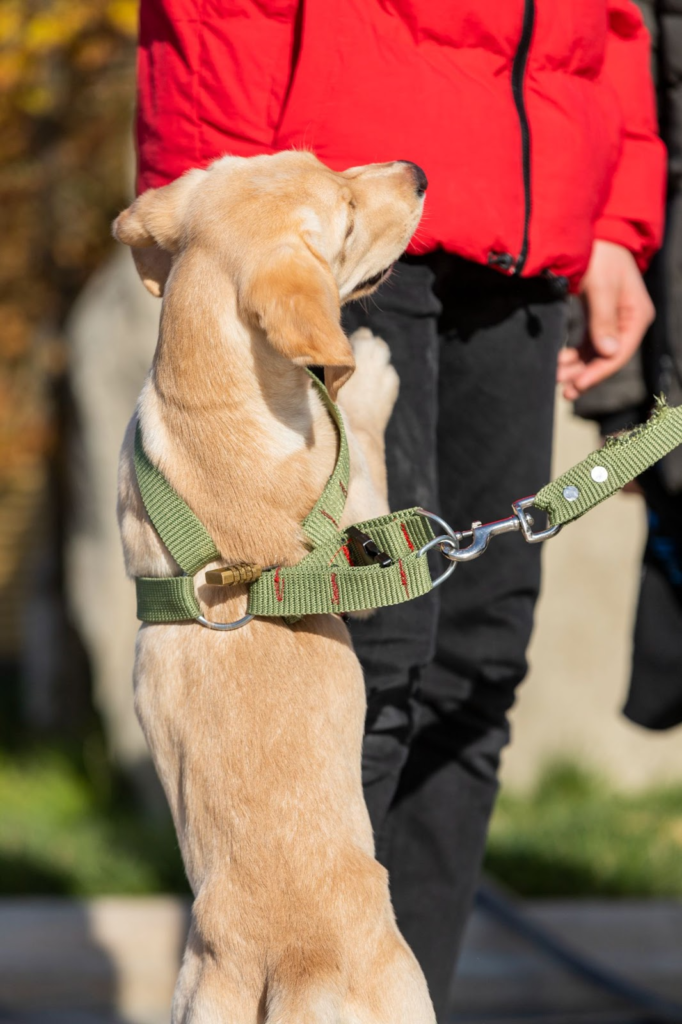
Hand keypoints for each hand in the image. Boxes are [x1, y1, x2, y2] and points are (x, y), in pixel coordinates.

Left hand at [557, 240, 653, 400]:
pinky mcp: (598, 319)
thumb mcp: (601, 285)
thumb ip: (603, 318)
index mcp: (637, 315)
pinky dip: (575, 355)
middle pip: (608, 358)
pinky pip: (589, 344)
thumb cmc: (600, 255)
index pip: (620, 352)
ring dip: (578, 368)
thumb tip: (609, 352)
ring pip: (596, 354)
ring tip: (557, 377)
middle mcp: (628, 321)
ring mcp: (613, 321)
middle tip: (564, 391)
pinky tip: (560, 362)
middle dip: (586, 375)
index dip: (599, 372)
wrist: (592, 235)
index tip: (578, 385)